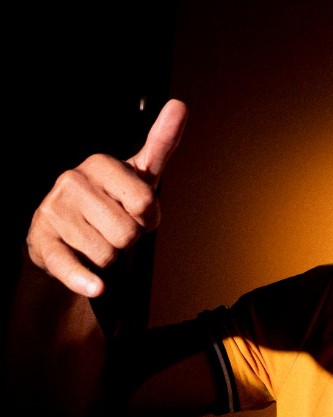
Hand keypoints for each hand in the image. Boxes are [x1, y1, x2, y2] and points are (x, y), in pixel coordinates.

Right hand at [25, 99, 187, 297]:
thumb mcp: (139, 174)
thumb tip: (180, 105)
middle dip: (130, 239)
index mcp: (98, 164)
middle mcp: (71, 183)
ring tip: (99, 243)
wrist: (68, 237)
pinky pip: (71, 267)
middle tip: (117, 231)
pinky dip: (86, 281)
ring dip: (111, 257)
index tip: (138, 213)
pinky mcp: (42, 244)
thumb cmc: (110, 202)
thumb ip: (161, 143)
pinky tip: (96, 285)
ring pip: (108, 253)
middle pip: (128, 232)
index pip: (145, 202)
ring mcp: (54, 213)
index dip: (149, 217)